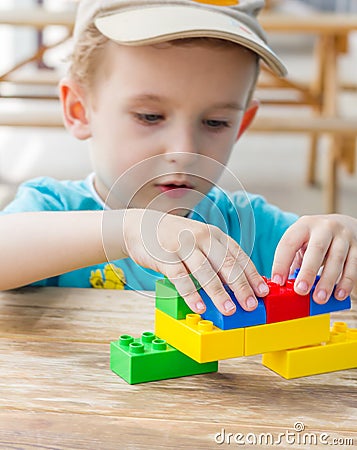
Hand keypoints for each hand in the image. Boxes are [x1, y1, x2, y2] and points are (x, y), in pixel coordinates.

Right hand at [121, 209, 268, 314]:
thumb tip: (238, 285)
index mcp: (214, 235)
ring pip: (205, 271)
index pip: (239, 256)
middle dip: (241, 286)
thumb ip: (216, 258)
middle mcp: (202, 238)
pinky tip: (199, 307)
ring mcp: (183, 246)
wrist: (142, 226)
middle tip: (251, 305)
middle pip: (226, 264)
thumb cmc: (176, 239)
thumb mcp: (200, 241)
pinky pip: (180, 278)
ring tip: (230, 310)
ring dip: (219, 293)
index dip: (252, 275)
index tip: (263, 292)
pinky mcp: (165, 257)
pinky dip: (191, 293)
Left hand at [272, 214, 356, 303]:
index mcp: (304, 225)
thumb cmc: (315, 239)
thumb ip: (292, 259)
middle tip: (300, 290)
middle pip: (316, 249)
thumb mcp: (301, 241)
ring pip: (336, 259)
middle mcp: (324, 228)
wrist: (344, 224)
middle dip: (308, 272)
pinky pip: (353, 266)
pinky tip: (338, 295)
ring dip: (327, 281)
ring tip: (319, 298)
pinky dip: (346, 282)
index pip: (289, 243)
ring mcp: (343, 236)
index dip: (281, 263)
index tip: (277, 281)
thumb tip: (282, 285)